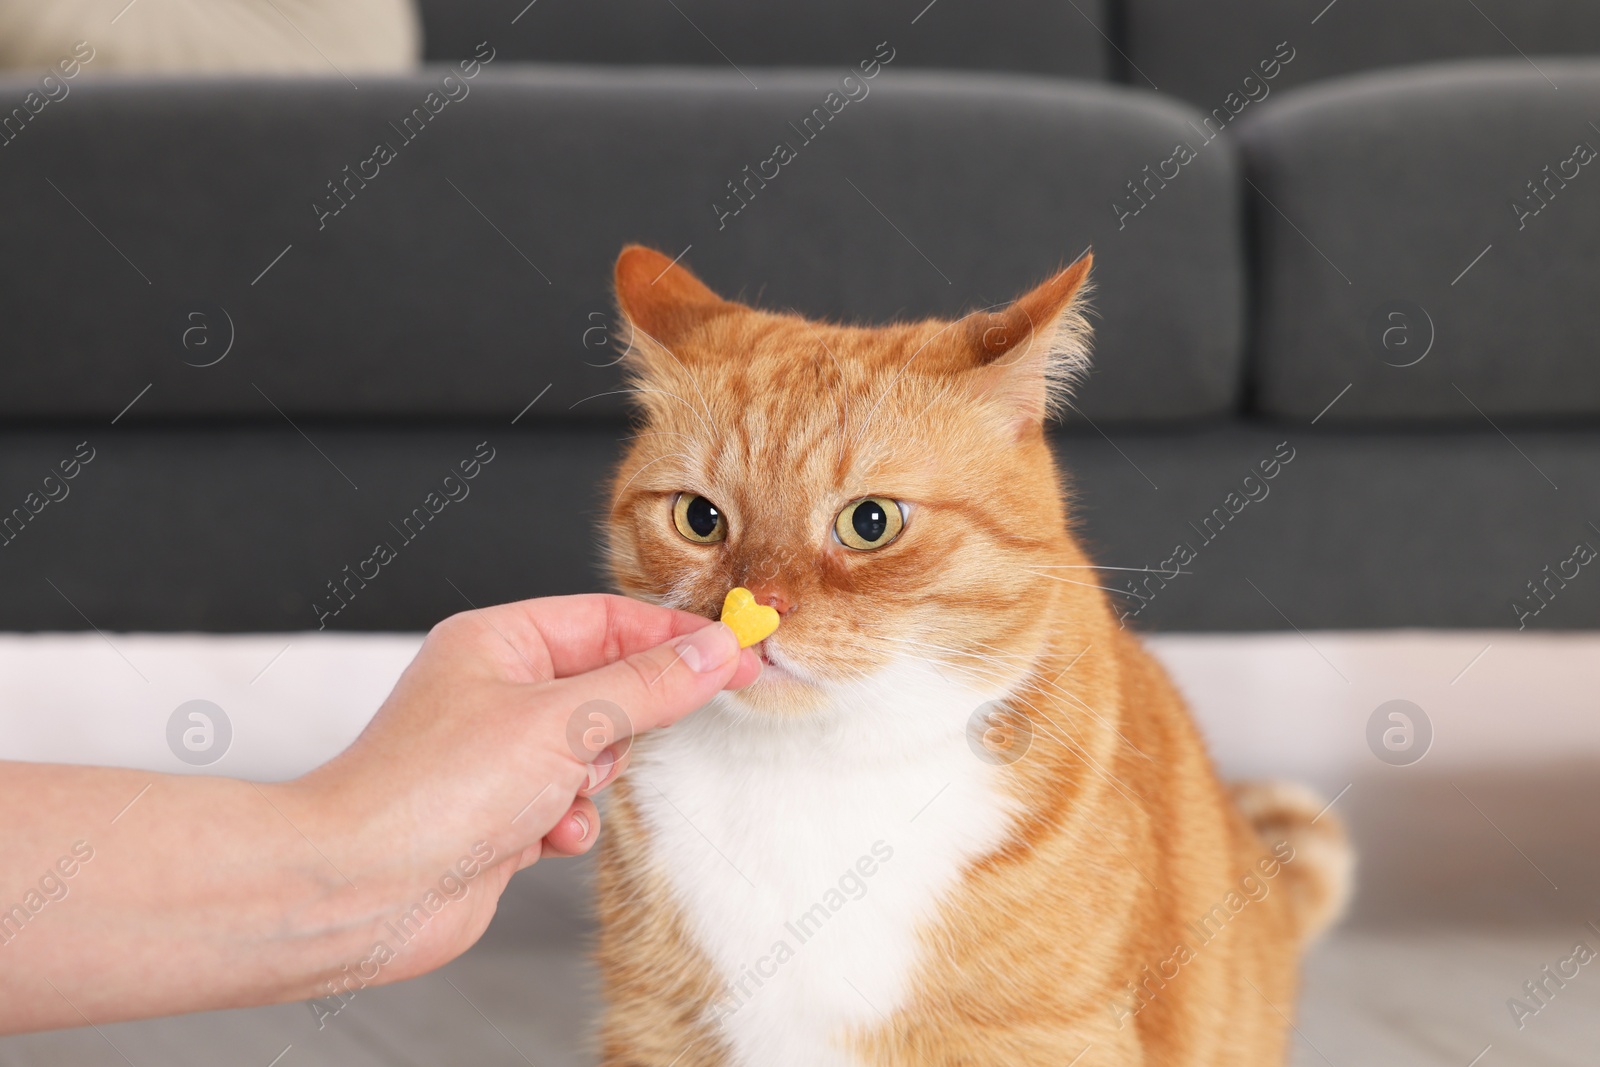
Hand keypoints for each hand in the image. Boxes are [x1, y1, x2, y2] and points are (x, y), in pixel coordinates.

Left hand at [278, 594, 761, 997]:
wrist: (358, 890)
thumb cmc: (428, 792)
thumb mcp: (561, 722)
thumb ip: (648, 686)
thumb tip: (713, 650)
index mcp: (497, 643)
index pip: (607, 619)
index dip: (674, 636)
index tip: (735, 652)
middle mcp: (494, 692)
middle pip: (606, 686)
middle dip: (627, 721)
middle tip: (654, 731)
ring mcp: (497, 755)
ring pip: (594, 751)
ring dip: (594, 779)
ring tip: (561, 794)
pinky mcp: (500, 813)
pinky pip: (570, 804)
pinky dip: (570, 821)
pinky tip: (544, 835)